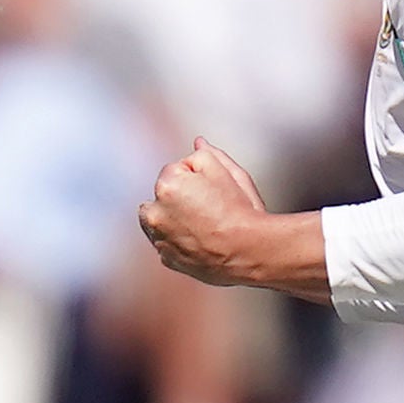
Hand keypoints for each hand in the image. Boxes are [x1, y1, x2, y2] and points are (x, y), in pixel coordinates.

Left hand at [139, 139, 267, 285]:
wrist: (249, 252)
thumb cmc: (241, 212)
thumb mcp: (229, 172)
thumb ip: (208, 155)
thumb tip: (198, 143)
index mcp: (167, 185)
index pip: (175, 170)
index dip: (197, 178)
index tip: (213, 192)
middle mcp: (154, 213)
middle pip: (162, 194)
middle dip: (178, 196)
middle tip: (208, 207)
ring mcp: (159, 239)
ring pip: (158, 220)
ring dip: (171, 218)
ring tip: (202, 223)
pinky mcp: (166, 259)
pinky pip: (167, 242)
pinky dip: (177, 240)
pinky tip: (199, 240)